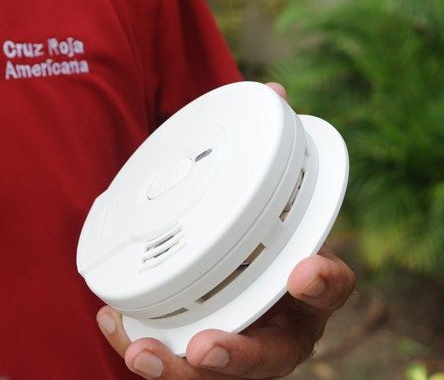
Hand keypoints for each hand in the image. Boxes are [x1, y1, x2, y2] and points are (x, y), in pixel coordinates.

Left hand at [95, 83, 355, 378]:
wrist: (231, 263)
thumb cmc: (253, 232)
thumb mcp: (261, 194)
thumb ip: (265, 151)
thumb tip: (274, 92)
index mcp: (302, 287)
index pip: (328, 290)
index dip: (323, 283)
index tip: (304, 270)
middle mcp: (274, 324)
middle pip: (268, 356)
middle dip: (239, 355)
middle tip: (207, 346)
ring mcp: (235, 343)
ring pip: (214, 372)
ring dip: (178, 369)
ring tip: (143, 351)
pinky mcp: (194, 350)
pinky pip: (171, 360)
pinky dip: (143, 345)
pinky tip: (115, 325)